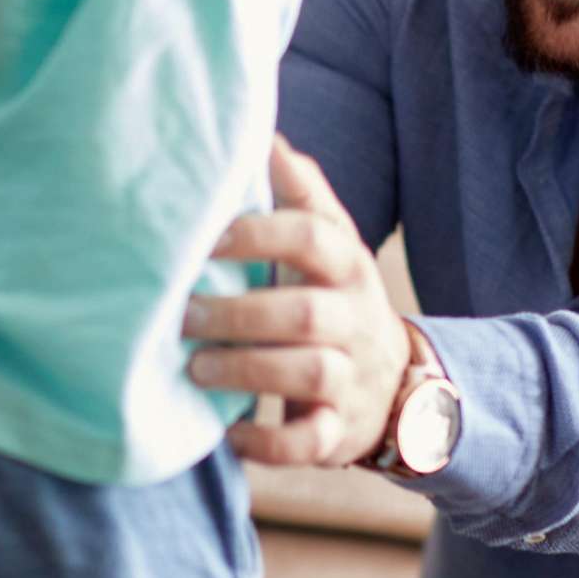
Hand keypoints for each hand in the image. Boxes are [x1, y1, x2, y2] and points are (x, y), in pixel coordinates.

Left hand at [185, 137, 411, 466]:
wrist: (395, 389)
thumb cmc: (333, 299)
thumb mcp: (330, 244)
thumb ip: (300, 192)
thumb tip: (265, 133)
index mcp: (347, 265)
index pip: (313, 237)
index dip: (260, 235)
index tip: (207, 240)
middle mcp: (356, 318)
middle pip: (306, 312)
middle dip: (241, 314)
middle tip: (184, 313)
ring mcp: (352, 379)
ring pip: (310, 374)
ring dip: (247, 371)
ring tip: (195, 368)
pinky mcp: (339, 433)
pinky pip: (308, 443)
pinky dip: (265, 444)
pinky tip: (225, 435)